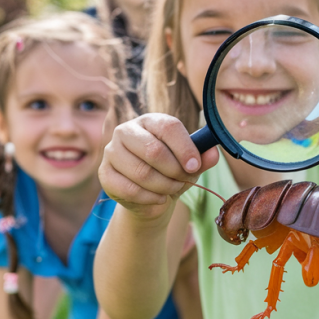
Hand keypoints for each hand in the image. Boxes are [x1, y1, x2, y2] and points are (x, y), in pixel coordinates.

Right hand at [99, 114, 219, 221]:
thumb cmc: (170, 172)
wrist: (149, 197)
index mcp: (150, 121)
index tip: (194, 166)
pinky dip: (150, 198)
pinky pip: (130, 189)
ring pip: (142, 172)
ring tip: (172, 188)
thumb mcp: (189, 165)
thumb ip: (202, 158)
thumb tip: (213, 153)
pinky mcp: (105, 174)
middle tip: (183, 180)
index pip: (168, 127)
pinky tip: (158, 198)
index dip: (185, 148)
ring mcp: (112, 151)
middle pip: (153, 150)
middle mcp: (126, 131)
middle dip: (174, 171)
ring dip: (164, 186)